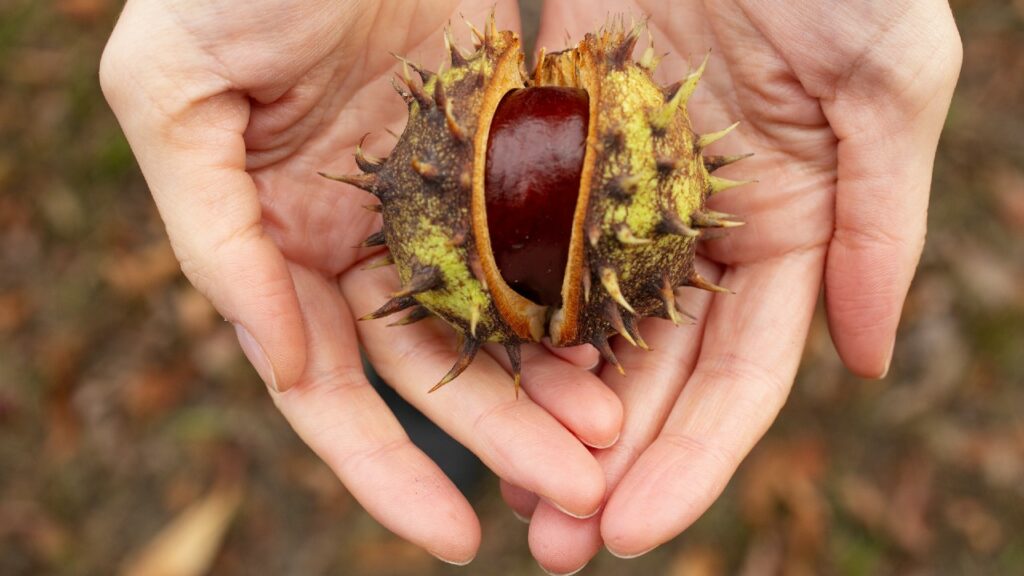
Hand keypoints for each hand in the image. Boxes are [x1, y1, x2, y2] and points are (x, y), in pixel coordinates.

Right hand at [100, 0, 622, 563]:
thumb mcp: (173, 92)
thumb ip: (212, 231)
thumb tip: (273, 361)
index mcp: (274, 237)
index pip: (327, 383)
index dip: (382, 468)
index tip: (451, 540)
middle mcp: (358, 234)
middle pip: (431, 365)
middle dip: (500, 435)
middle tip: (577, 491)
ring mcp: (433, 196)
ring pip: (499, 313)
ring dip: (551, 380)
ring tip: (614, 435)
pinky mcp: (497, 148)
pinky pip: (542, 235)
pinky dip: (577, 291)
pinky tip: (624, 337)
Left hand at [503, 1, 961, 571]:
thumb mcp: (885, 76)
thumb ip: (881, 220)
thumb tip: (867, 362)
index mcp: (789, 231)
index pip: (740, 375)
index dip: (694, 460)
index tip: (636, 529)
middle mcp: (700, 231)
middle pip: (652, 374)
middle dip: (606, 464)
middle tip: (556, 546)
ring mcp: (621, 196)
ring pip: (580, 328)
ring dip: (544, 414)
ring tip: (504, 493)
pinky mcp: (554, 152)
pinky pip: (521, 246)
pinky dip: (501, 315)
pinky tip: (467, 378)